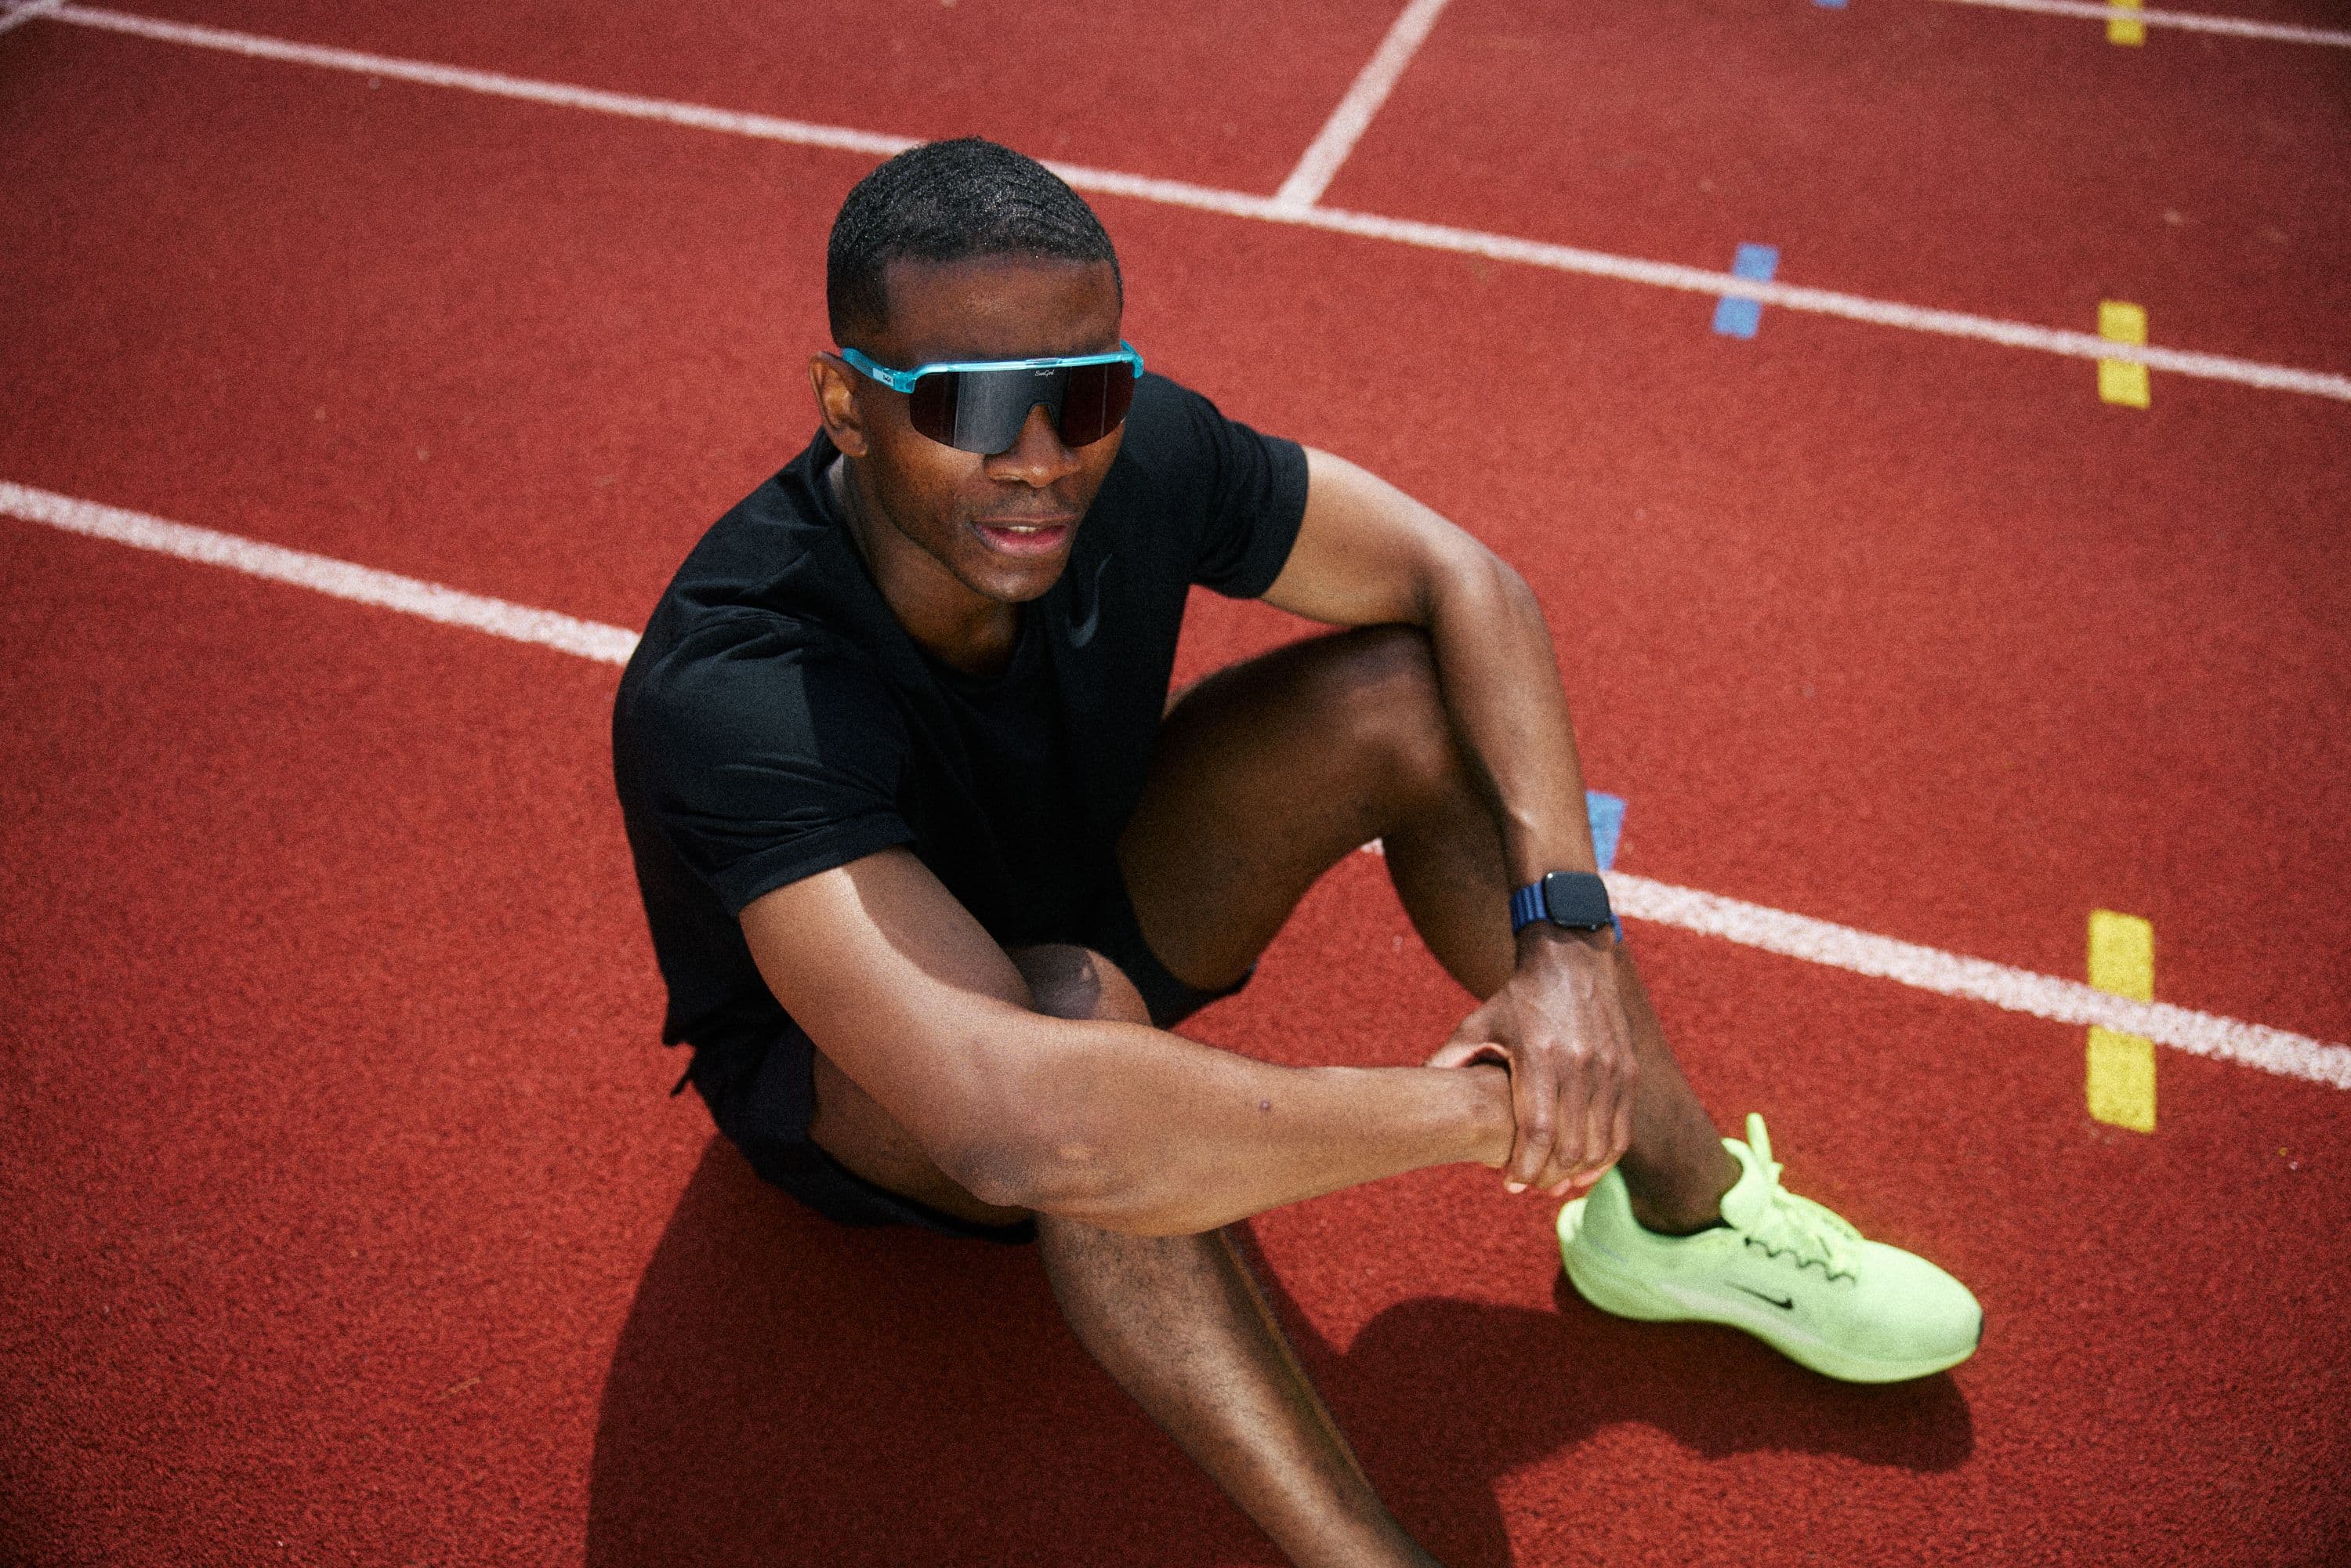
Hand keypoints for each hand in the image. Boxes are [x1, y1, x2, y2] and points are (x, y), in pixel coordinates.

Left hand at [1425, 927, 1637, 1196]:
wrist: (1572, 961)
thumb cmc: (1517, 999)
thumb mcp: (1477, 1024)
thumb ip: (1449, 1059)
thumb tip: (1418, 1089)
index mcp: (1538, 1055)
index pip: (1537, 1131)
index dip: (1525, 1166)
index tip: (1511, 1186)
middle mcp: (1579, 1064)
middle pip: (1571, 1145)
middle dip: (1549, 1177)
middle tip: (1531, 1188)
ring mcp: (1609, 1068)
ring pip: (1600, 1143)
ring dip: (1579, 1174)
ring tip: (1556, 1184)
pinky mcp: (1628, 1071)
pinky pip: (1622, 1129)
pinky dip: (1606, 1157)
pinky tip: (1586, 1170)